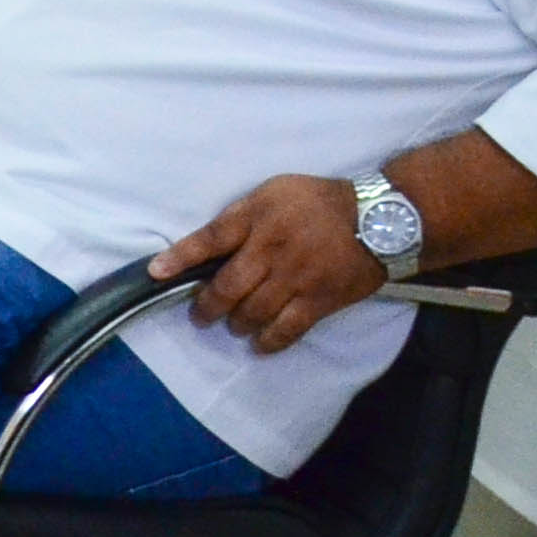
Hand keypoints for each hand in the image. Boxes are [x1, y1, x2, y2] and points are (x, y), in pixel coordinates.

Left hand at [150, 174, 390, 353]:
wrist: (380, 217)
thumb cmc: (319, 201)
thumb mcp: (274, 192)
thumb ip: (242, 216)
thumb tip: (210, 243)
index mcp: (257, 218)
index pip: (210, 239)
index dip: (179, 258)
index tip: (155, 273)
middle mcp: (272, 249)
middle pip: (227, 286)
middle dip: (207, 306)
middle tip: (201, 315)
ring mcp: (296, 277)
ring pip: (253, 312)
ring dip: (236, 324)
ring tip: (233, 325)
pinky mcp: (320, 300)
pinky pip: (287, 329)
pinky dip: (268, 341)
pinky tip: (259, 344)